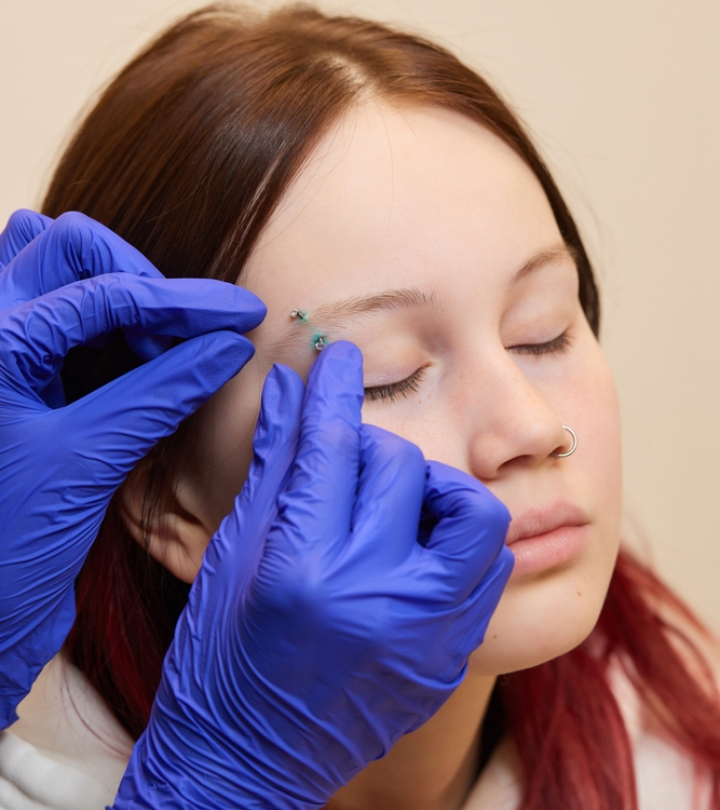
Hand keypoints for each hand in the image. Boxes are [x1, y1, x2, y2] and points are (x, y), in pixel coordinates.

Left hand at [0, 210, 265, 726]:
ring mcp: (2, 353)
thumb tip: (227, 346)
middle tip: (194, 334)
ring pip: (60, 269)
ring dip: (122, 290)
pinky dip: (112, 322)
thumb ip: (159, 392)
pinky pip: (64, 316)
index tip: (241, 317)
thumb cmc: (9, 547)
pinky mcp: (20, 377)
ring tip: (169, 339)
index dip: (182, 301)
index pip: (102, 291)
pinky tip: (149, 354)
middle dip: (144, 281)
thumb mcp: (87, 460)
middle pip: (71, 250)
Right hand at [114, 341, 512, 809]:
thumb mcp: (234, 553)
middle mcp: (375, 596)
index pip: (332, 444)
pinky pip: (484, 567)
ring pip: (471, 511)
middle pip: (400, 464)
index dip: (335, 389)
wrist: (253, 758)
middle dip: (368, 450)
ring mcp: (425, 631)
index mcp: (304, 566)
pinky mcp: (450, 654)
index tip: (341, 357)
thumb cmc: (221, 655)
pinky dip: (456, 540)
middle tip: (345, 466)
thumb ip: (273, 465)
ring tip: (399, 504)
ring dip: (435, 490)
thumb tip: (290, 390)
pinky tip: (417, 546)